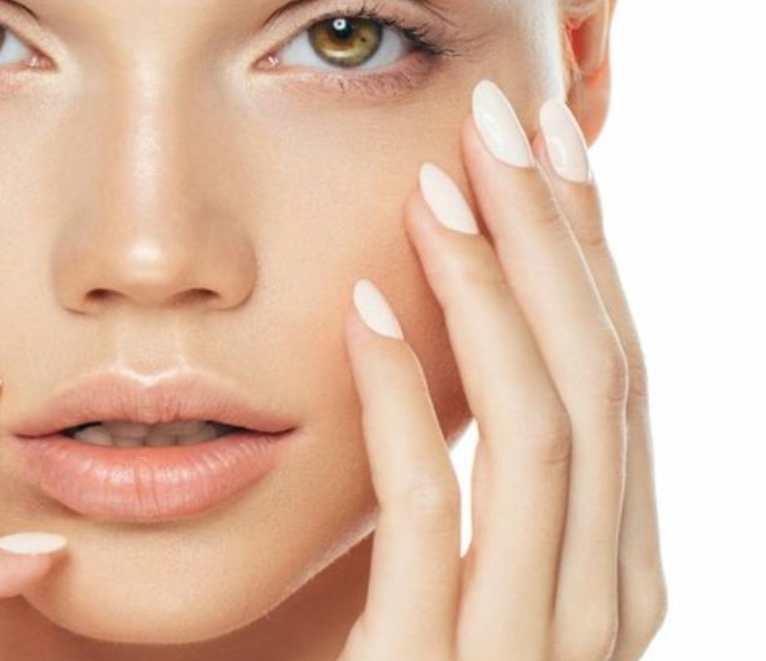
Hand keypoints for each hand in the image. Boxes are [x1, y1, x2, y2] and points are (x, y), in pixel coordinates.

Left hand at [340, 79, 666, 660]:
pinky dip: (406, 397)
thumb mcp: (474, 592)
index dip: (590, 259)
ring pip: (545, 431)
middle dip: (557, 239)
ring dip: (496, 288)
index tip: (547, 157)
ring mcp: (540, 649)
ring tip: (442, 183)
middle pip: (600, 384)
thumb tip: (468, 366)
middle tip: (507, 124)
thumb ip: (490, 503)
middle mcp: (606, 606)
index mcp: (617, 576)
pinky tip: (369, 306)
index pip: (618, 384)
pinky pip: (434, 514)